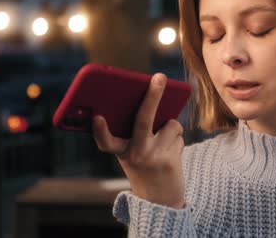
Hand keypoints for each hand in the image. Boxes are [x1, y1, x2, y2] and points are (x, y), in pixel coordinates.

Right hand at [92, 73, 185, 208]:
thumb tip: (157, 100)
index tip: (97, 117)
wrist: (159, 200)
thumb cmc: (143, 165)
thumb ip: (137, 129)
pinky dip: (176, 138)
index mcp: (120, 150)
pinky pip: (178, 135)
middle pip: (143, 119)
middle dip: (153, 94)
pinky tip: (170, 152)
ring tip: (162, 143)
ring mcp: (153, 157)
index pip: (105, 141)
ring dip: (170, 128)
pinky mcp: (170, 160)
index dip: (99, 130)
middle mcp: (135, 154)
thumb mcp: (132, 151)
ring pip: (170, 124)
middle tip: (159, 76)